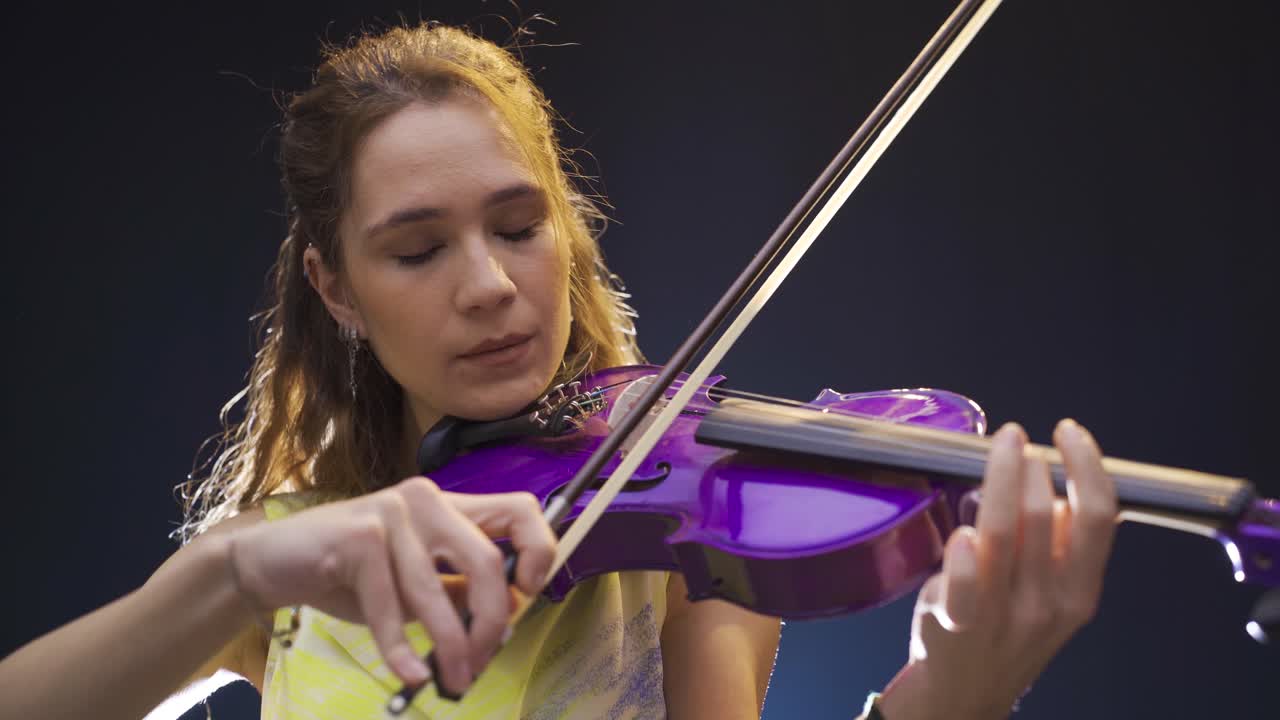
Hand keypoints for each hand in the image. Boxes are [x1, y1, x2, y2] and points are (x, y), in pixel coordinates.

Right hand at [226, 477, 555, 694]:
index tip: (529, 593)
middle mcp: (427, 500)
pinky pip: (391, 606)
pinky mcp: (359, 535)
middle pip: (487, 559)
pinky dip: (401, 648)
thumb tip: (504, 621)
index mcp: (449, 506)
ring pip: (437, 591)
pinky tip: (411, 675)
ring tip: (452, 680)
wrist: (273, 562)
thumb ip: (456, 590)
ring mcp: (392, 512)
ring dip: (449, 646)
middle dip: (493, 619)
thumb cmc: (349, 574)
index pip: (519, 509)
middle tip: (483, 659)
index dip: (540, 548)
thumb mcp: (414, 583)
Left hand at [879, 419, 1117, 719]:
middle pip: (1045, 514)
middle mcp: (1047, 603)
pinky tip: (963, 528)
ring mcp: (1002, 615)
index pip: (1098, 517)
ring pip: (1002, 532)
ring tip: (997, 453)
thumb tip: (1066, 487)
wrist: (967, 689)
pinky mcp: (956, 623)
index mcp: (1080, 592)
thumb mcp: (1054, 593)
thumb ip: (1064, 545)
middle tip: (1013, 442)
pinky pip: (965, 584)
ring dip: (999, 479)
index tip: (1068, 431)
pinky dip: (965, 553)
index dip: (1087, 465)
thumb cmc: (1008, 625)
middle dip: (1028, 465)